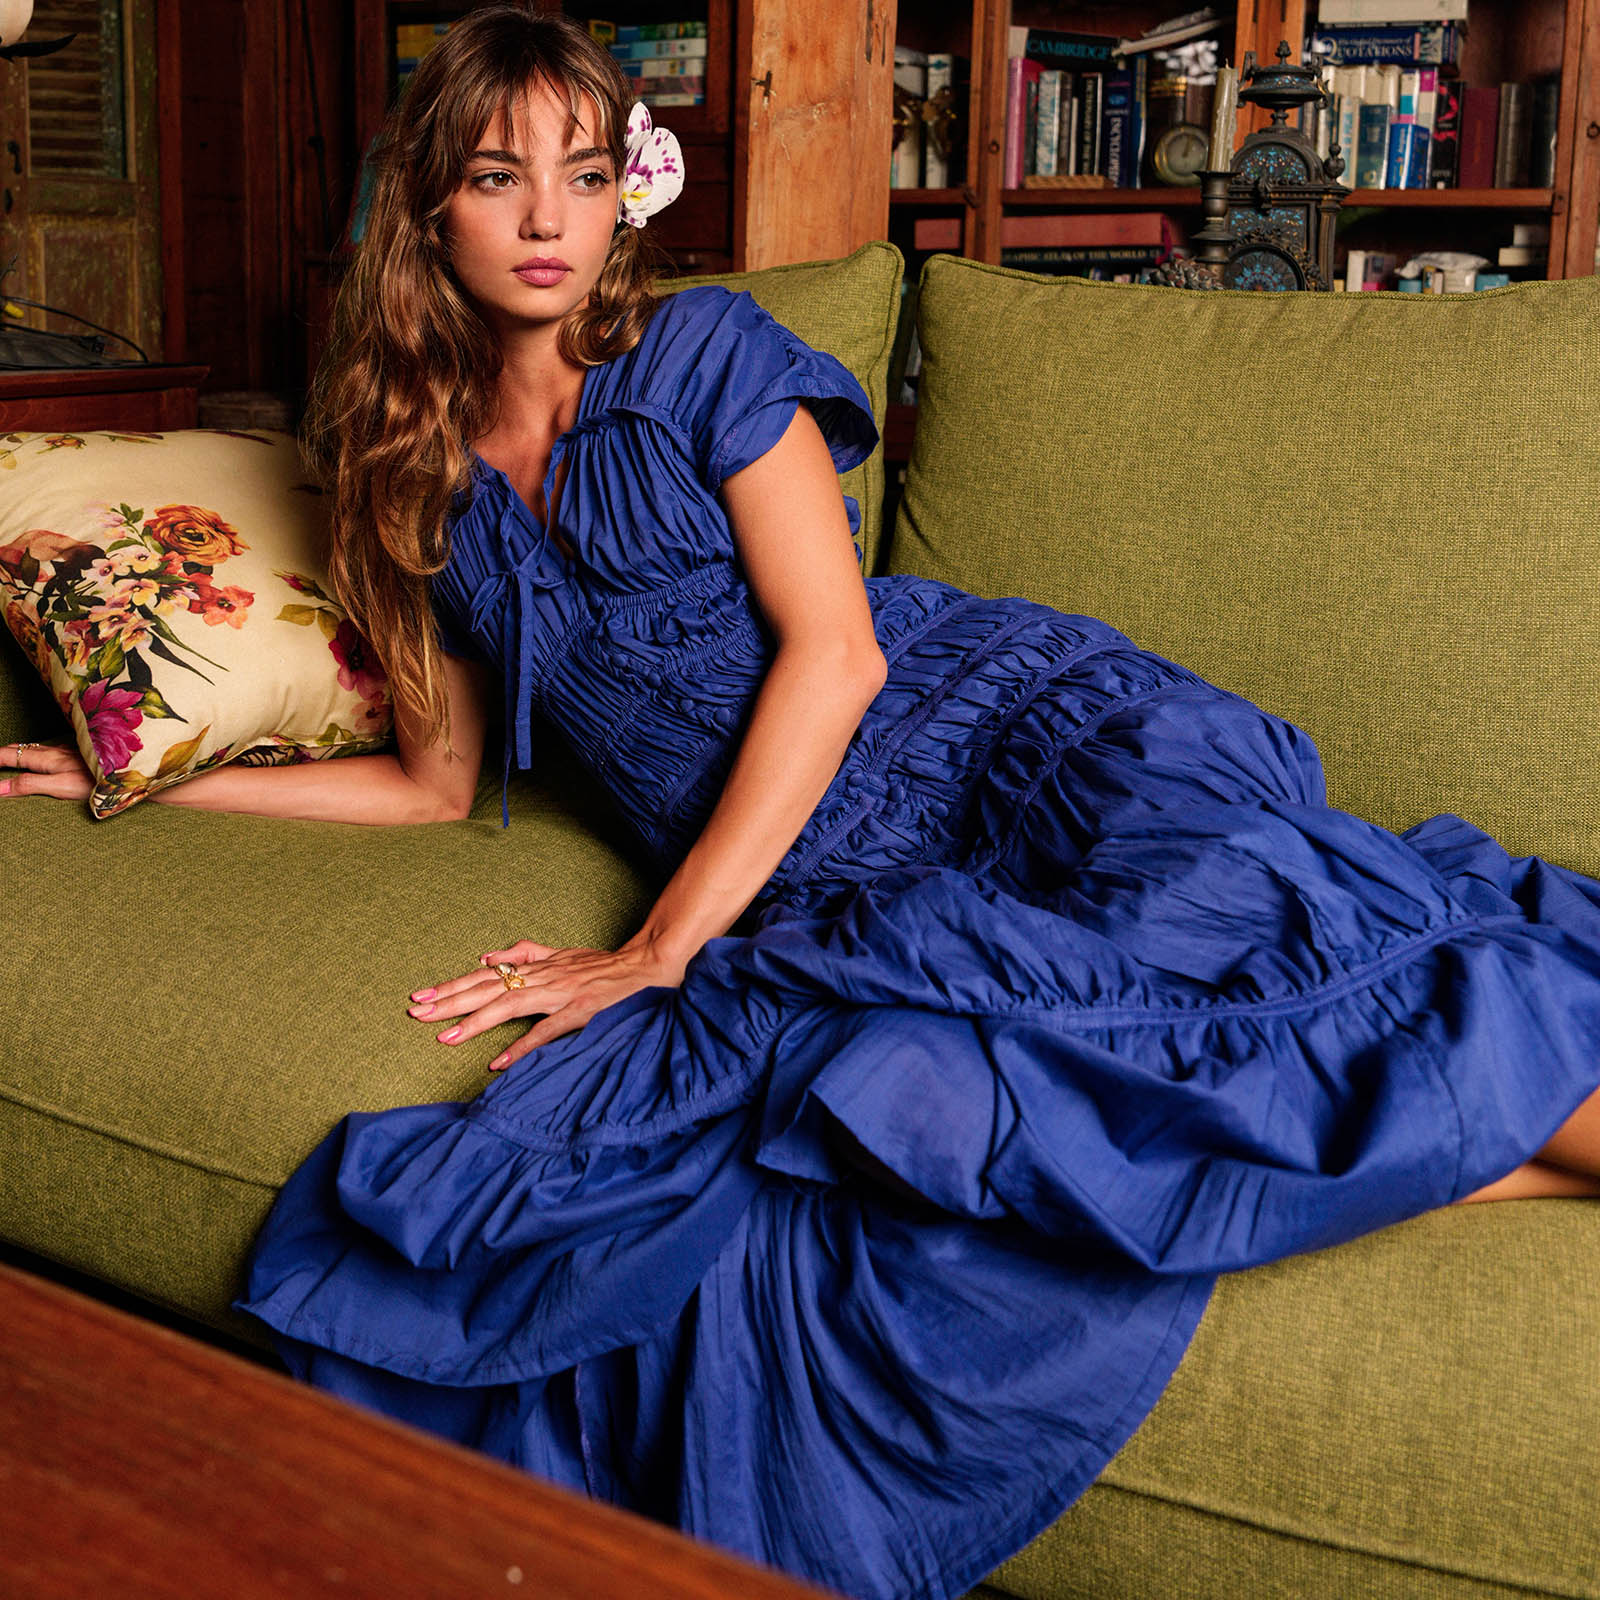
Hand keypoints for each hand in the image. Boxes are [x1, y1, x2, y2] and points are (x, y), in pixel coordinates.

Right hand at [0, 742, 90, 802]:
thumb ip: (29, 785)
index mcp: (45, 758)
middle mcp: (52, 751)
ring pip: (31, 749)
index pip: (8, 754)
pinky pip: (44, 752)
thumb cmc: (95, 781)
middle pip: (17, 749)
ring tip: (6, 763)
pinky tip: (37, 761)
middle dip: (0, 756)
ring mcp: (63, 752)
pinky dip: (31, 756)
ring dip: (14, 754)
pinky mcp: (72, 756)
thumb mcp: (60, 786)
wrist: (123, 775)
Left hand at [407, 936, 688, 1071]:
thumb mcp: (562, 953)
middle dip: (451, 1000)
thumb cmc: (605, 965)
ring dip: (476, 1020)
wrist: (648, 965)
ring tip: (444, 1036)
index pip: (487, 975)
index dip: (454, 985)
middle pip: (489, 988)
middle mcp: (544, 977)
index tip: (422, 996)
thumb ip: (526, 952)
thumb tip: (486, 956)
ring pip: (510, 1005)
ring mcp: (561, 994)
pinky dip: (521, 1045)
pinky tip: (497, 1062)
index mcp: (538, 965)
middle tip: (416, 1012)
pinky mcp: (580, 1011)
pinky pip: (546, 1030)